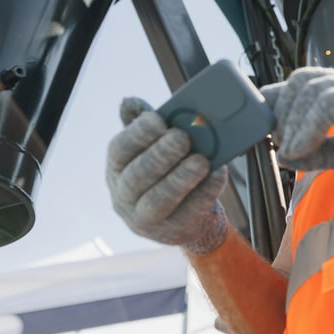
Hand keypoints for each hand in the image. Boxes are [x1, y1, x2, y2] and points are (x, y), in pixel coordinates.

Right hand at [106, 97, 228, 254]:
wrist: (183, 215)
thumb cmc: (165, 171)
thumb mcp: (151, 147)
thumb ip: (143, 124)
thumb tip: (129, 102)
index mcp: (117, 168)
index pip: (119, 150)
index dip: (137, 134)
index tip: (157, 119)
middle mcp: (124, 195)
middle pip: (138, 176)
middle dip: (161, 155)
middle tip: (182, 137)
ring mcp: (145, 219)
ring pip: (159, 200)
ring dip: (181, 178)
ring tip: (201, 160)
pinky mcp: (171, 232)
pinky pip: (188, 213)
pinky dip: (204, 193)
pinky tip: (217, 175)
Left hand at [261, 67, 333, 180]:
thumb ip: (316, 152)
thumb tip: (284, 156)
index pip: (298, 85)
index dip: (276, 104)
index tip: (266, 133)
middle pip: (298, 82)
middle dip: (281, 113)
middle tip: (281, 144)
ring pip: (308, 89)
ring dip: (292, 124)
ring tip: (293, 151)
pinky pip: (326, 104)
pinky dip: (308, 128)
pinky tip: (301, 150)